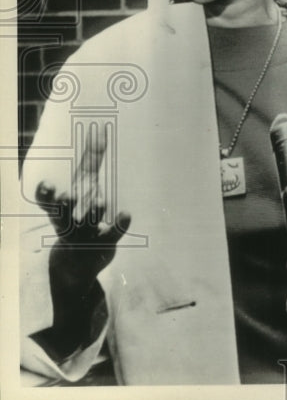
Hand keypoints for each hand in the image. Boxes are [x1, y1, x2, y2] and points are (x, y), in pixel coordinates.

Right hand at [33, 123, 129, 356]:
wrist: (75, 266)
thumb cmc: (80, 218)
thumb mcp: (82, 191)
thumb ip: (90, 163)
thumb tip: (100, 132)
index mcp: (59, 209)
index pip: (50, 199)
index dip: (47, 194)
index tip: (47, 185)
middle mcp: (70, 222)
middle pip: (68, 211)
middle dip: (68, 203)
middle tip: (68, 197)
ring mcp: (87, 234)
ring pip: (89, 220)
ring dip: (93, 210)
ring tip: (99, 202)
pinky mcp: (105, 243)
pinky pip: (113, 232)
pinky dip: (120, 223)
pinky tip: (127, 213)